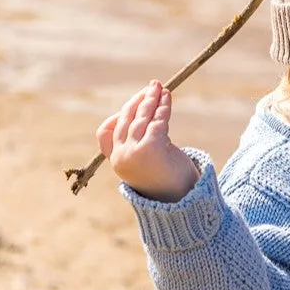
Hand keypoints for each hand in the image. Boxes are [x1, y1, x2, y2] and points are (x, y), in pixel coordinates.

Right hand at [96, 81, 199, 201]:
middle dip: (138, 101)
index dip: (119, 115)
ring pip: (141, 117)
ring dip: (151, 99)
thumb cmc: (169, 182)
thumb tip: (144, 115)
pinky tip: (167, 98)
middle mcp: (122, 156)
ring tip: (160, 87)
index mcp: (116, 161)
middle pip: (125, 119)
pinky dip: (163, 106)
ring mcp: (134, 151)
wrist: (184, 202)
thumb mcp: (147, 163)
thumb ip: (138, 144)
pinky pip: (157, 120)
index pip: (105, 133)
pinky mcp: (152, 146)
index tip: (135, 104)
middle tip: (152, 87)